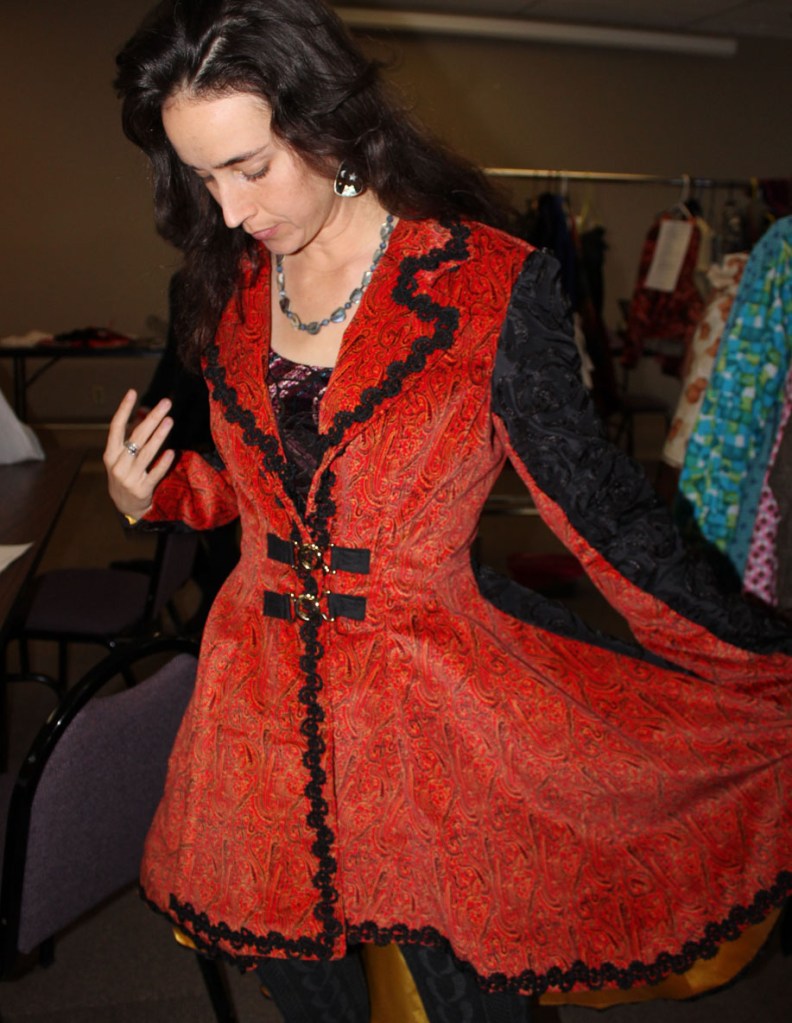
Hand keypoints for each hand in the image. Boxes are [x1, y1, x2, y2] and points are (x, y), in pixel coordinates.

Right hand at [103, 389, 174, 518]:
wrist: (125, 507)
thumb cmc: (125, 476)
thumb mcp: (121, 459)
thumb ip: (131, 440)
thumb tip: (146, 414)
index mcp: (111, 454)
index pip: (116, 427)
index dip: (123, 409)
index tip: (132, 392)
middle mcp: (118, 464)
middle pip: (136, 437)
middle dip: (152, 418)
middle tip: (166, 403)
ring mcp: (129, 478)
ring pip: (146, 453)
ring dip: (159, 436)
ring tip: (170, 421)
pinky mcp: (142, 490)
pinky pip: (155, 474)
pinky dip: (163, 463)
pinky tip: (171, 453)